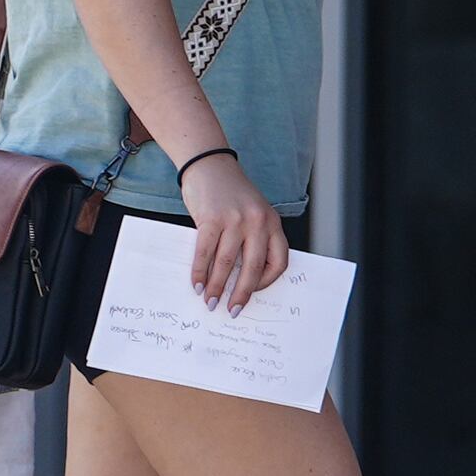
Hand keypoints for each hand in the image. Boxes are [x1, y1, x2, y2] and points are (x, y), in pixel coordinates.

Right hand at [176, 151, 285, 310]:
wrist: (209, 164)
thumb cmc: (230, 192)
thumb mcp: (252, 212)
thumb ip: (252, 238)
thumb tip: (238, 277)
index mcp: (272, 222)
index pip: (279, 261)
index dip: (266, 282)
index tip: (252, 292)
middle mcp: (257, 221)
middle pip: (253, 267)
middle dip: (241, 294)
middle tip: (232, 310)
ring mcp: (235, 219)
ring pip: (227, 263)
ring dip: (216, 286)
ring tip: (210, 301)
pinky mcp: (212, 218)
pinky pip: (206, 252)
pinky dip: (200, 272)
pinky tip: (196, 283)